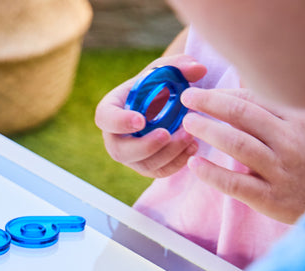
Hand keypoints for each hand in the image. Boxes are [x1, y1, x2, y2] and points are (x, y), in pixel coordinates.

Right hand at [96, 54, 207, 177]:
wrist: (165, 103)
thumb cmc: (159, 84)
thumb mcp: (166, 70)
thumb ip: (180, 65)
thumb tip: (199, 70)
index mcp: (112, 109)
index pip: (105, 118)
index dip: (119, 122)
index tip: (140, 120)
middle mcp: (115, 136)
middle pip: (120, 151)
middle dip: (144, 146)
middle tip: (166, 134)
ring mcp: (130, 154)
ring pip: (142, 165)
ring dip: (166, 154)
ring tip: (189, 137)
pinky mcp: (147, 165)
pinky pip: (158, 172)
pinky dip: (176, 163)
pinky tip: (192, 147)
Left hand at [180, 87, 304, 222]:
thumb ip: (276, 106)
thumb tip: (244, 81)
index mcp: (298, 118)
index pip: (254, 98)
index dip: (222, 94)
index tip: (200, 91)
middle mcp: (289, 140)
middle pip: (242, 115)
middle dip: (209, 103)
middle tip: (186, 99)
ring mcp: (279, 169)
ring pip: (236, 144)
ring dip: (207, 131)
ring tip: (187, 124)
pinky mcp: (270, 197)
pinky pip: (234, 183)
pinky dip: (211, 173)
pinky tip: (193, 164)